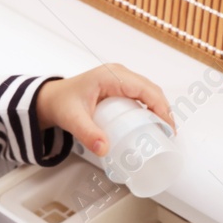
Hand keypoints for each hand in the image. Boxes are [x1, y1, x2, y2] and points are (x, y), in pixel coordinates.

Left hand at [36, 64, 174, 156]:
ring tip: (164, 130)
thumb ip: (87, 133)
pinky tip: (153, 122)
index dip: (160, 107)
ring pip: (149, 91)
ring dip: (160, 108)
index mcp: (111, 76)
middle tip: (170, 134)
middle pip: (151, 89)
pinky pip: (141, 94)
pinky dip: (151, 107)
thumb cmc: (62, 103)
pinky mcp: (120, 86)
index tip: (168, 127)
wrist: (52, 98)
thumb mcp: (73, 119)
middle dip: (164, 110)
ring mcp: (120, 78)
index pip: (145, 89)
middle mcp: (119, 74)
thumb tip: (104, 149)